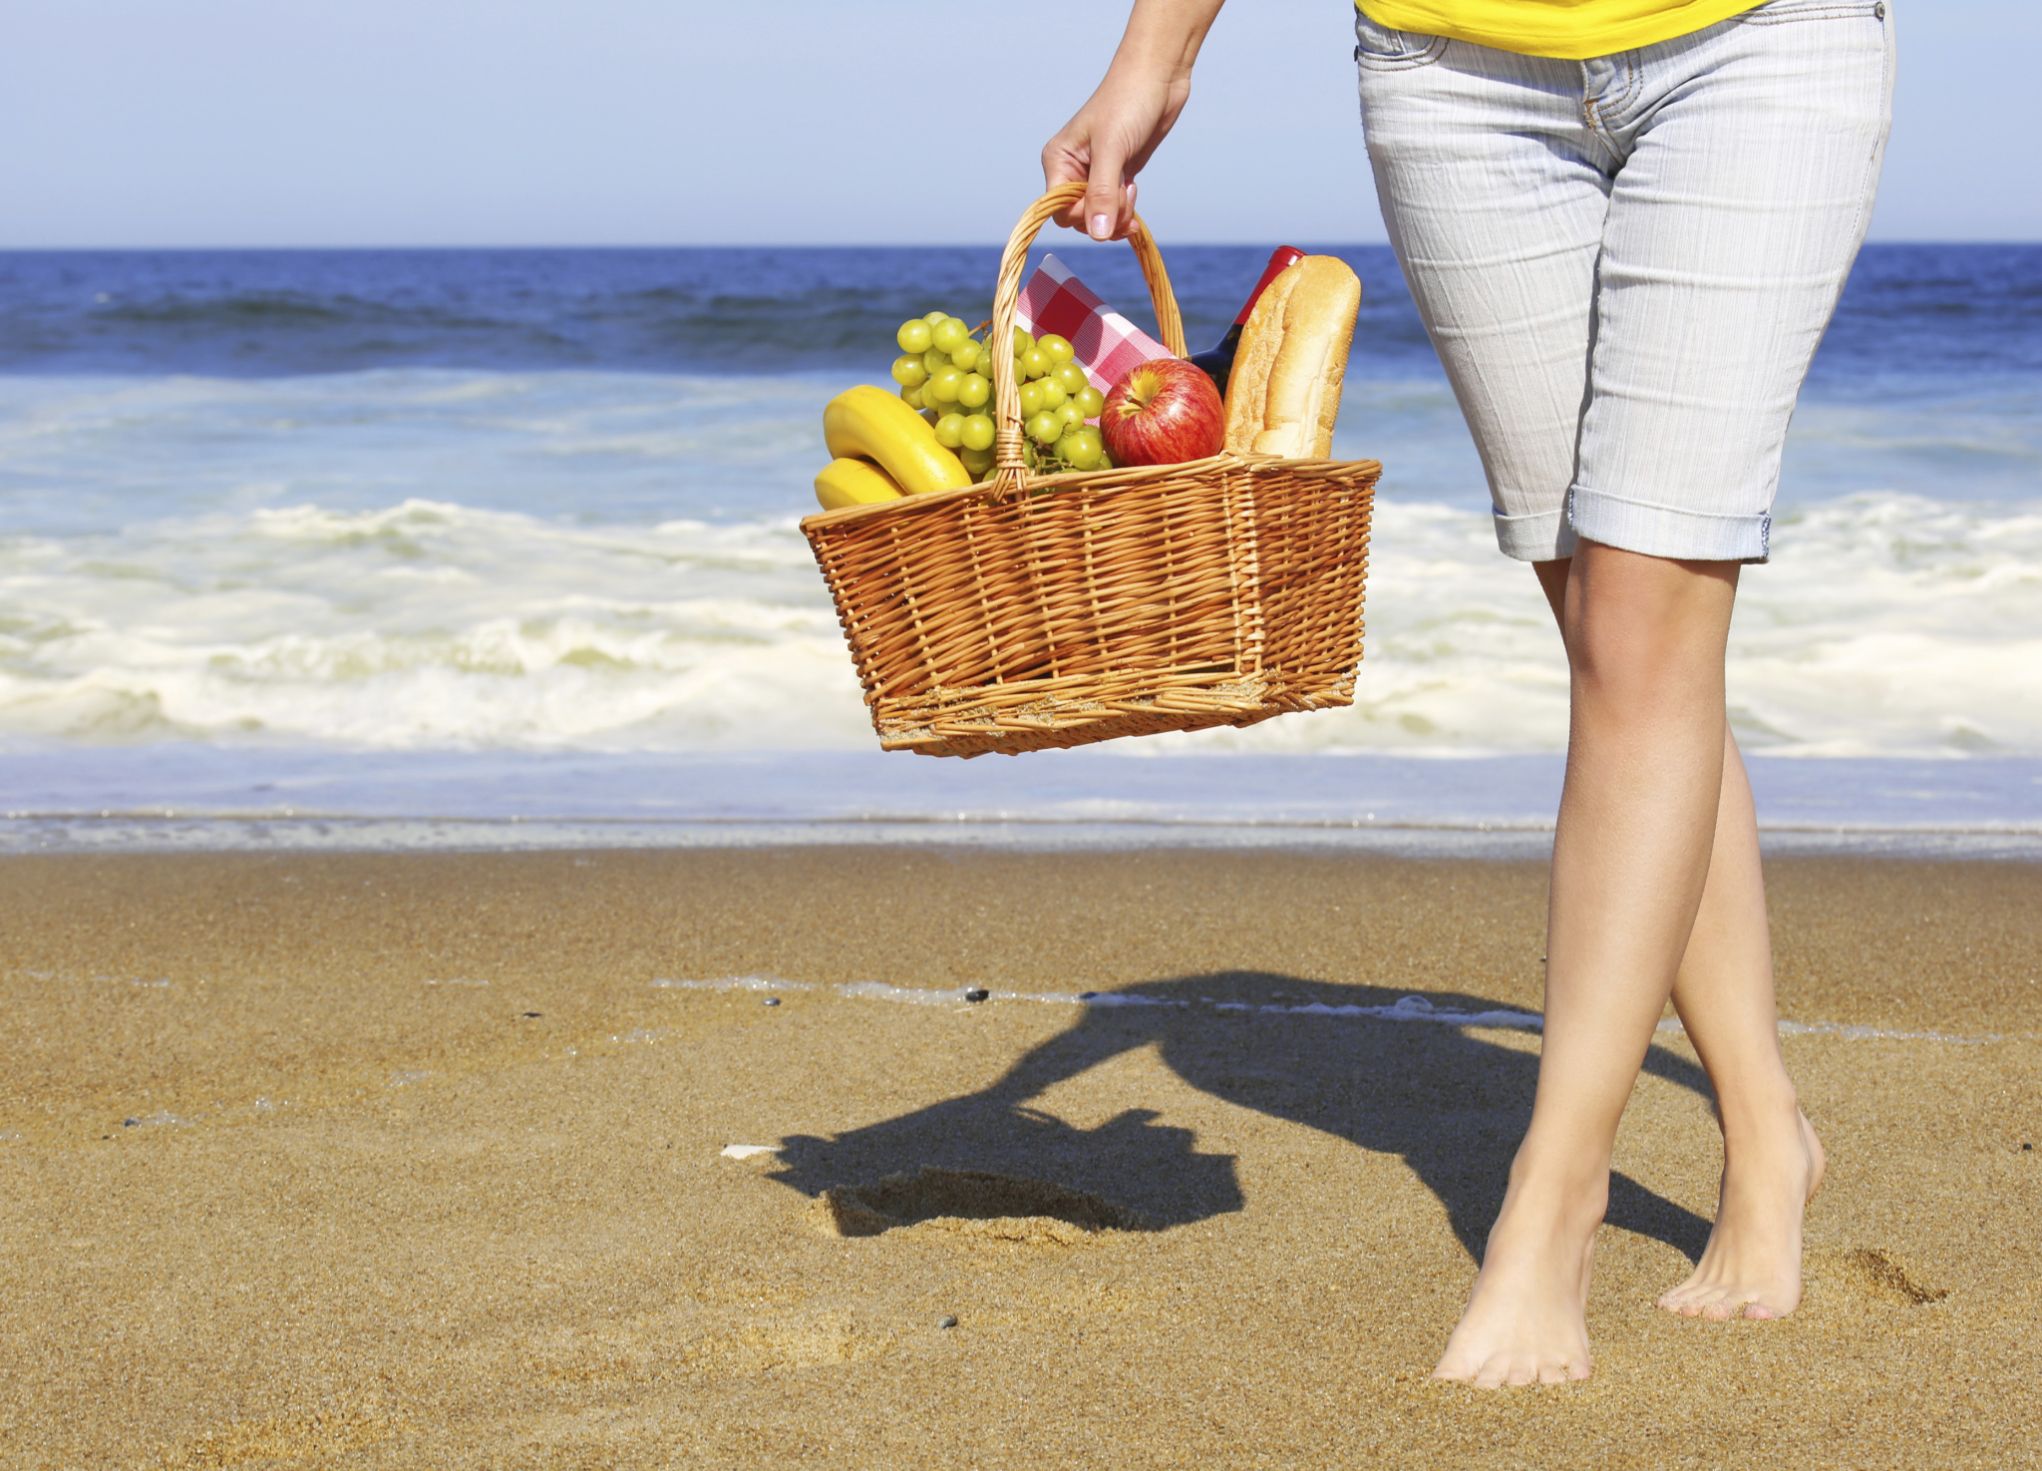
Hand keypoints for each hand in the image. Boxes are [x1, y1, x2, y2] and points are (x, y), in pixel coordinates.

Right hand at [1040, 68, 1190, 239]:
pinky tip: (1134, 192)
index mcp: (1058, 161)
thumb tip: (1098, 234)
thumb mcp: (1112, 149)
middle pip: (1079, 218)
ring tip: (1132, 191)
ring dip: (1118, 214)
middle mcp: (1071, 170)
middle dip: (1104, 217)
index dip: (1082, 215)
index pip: (1059, 209)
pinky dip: (1125, 210)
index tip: (1107, 203)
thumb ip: (1102, 193)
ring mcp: (1094, 174)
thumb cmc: (1129, 102)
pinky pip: (1114, 208)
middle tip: (1126, 196)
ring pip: (1098, 216)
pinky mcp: (1116, 175)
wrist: (1158, 78)